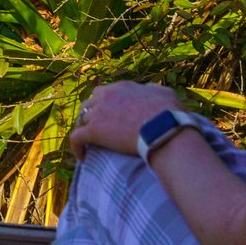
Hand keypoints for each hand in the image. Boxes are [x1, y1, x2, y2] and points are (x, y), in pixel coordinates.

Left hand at [67, 81, 183, 157]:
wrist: (163, 128)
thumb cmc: (169, 113)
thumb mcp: (164, 93)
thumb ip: (153, 89)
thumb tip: (151, 89)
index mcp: (121, 87)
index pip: (104, 93)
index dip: (104, 104)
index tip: (109, 116)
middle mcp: (106, 96)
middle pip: (89, 104)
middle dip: (91, 115)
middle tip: (97, 129)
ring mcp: (98, 113)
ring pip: (81, 120)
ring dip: (84, 130)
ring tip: (90, 143)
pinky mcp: (94, 131)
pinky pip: (76, 138)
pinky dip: (77, 147)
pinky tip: (83, 157)